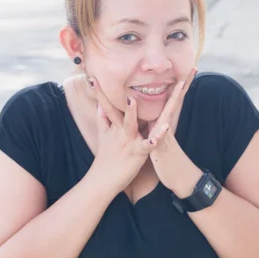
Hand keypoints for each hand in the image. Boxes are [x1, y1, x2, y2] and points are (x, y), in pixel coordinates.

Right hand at [88, 78, 168, 195]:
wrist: (103, 180)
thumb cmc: (105, 157)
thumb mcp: (103, 136)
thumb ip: (103, 119)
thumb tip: (100, 104)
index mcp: (114, 126)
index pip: (106, 105)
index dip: (100, 92)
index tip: (93, 77)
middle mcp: (120, 131)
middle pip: (120, 110)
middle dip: (120, 94)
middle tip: (118, 78)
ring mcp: (128, 142)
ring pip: (130, 124)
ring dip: (132, 112)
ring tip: (131, 99)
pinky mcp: (138, 153)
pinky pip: (148, 144)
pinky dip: (156, 137)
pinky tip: (164, 128)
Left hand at [148, 68, 201, 196]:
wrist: (179, 179)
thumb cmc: (167, 159)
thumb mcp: (160, 137)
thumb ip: (158, 125)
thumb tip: (154, 114)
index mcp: (165, 122)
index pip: (172, 98)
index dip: (178, 83)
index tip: (186, 68)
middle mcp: (167, 126)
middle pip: (176, 101)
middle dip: (184, 85)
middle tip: (194, 68)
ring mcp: (165, 136)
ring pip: (169, 113)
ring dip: (176, 99)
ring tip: (181, 82)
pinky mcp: (160, 149)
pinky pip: (160, 138)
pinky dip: (162, 131)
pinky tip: (166, 123)